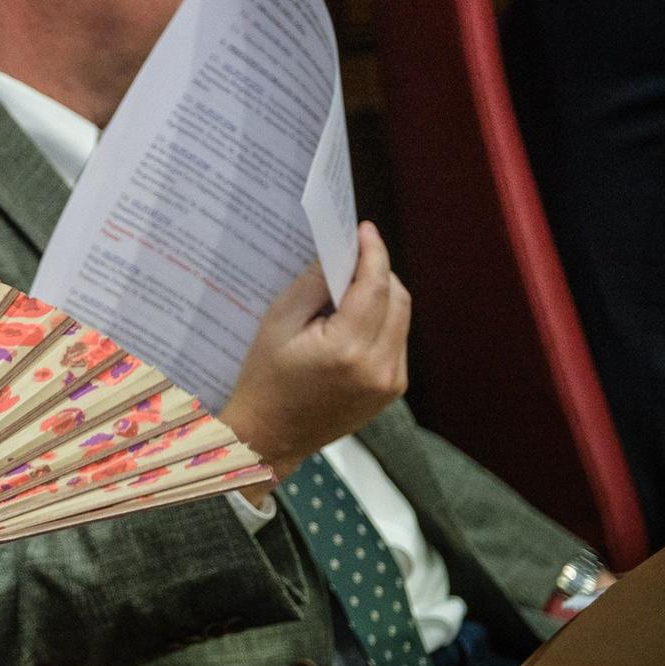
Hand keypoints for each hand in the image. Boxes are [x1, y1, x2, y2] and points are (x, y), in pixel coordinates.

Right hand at [218, 221, 410, 494]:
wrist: (270, 436)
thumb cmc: (265, 377)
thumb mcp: (278, 323)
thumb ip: (314, 285)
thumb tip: (340, 254)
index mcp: (347, 349)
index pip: (375, 286)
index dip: (373, 253)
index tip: (364, 230)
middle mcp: (378, 367)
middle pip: (398, 299)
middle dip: (379, 271)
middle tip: (351, 257)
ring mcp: (390, 382)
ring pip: (401, 318)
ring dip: (382, 296)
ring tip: (349, 290)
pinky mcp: (391, 391)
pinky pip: (397, 341)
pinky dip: (382, 321)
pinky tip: (354, 321)